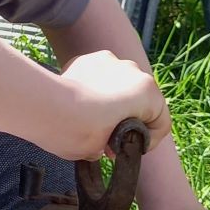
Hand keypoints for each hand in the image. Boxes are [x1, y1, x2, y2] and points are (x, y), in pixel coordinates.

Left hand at [53, 50, 171, 162]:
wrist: (49, 111)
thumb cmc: (83, 133)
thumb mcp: (105, 148)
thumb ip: (112, 143)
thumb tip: (101, 145)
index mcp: (147, 92)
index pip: (160, 121)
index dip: (146, 142)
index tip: (125, 151)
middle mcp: (133, 69)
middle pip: (139, 99)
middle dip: (127, 117)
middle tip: (106, 137)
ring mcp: (109, 60)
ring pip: (118, 84)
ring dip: (110, 98)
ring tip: (90, 117)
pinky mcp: (86, 58)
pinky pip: (97, 76)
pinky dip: (91, 87)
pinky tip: (77, 101)